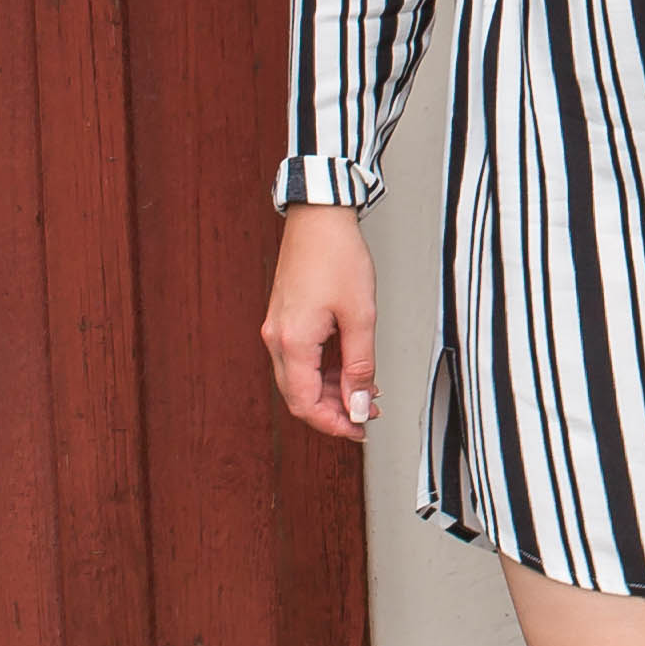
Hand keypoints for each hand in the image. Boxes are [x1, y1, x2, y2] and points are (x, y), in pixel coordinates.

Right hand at [264, 206, 380, 440]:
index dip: (334, 424)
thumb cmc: (337, 255)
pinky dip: (324, 371)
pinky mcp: (285, 319)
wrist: (319, 217)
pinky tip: (350, 368)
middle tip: (367, 413)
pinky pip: (300, 359)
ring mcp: (278, 329)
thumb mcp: (361, 315)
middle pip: (300, 396)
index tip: (360, 429)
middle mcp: (277, 339)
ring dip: (332, 391)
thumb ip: (360, 365)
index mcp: (292, 342)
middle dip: (335, 410)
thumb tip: (358, 404)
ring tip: (365, 390)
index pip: (306, 404)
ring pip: (300, 379)